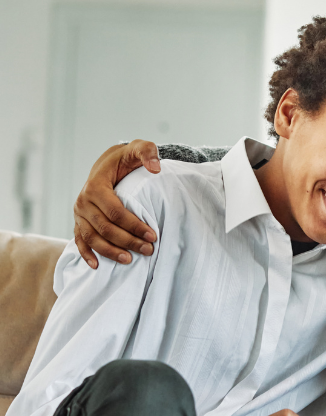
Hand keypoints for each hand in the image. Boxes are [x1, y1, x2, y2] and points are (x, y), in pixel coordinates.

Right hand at [73, 139, 160, 267]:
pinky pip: (79, 241)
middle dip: (127, 241)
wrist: (109, 164)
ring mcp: (79, 214)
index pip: (115, 211)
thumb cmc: (126, 159)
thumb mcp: (138, 149)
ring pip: (92, 238)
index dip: (134, 225)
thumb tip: (156, 168)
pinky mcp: (79, 222)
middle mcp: (83, 201)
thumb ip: (148, 152)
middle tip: (148, 250)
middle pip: (104, 228)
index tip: (153, 235)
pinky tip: (97, 266)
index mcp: (95, 186)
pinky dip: (87, 254)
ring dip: (110, 251)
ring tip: (129, 260)